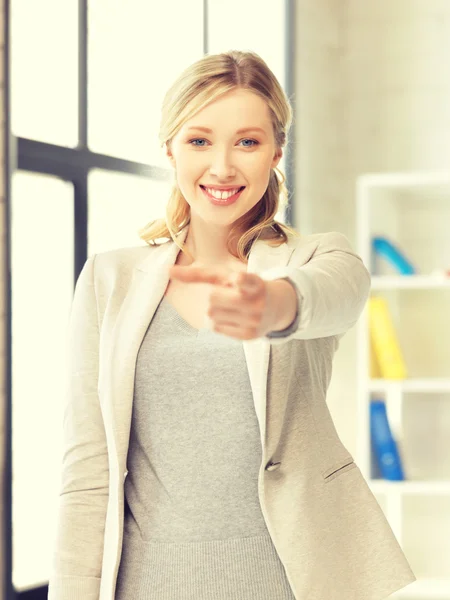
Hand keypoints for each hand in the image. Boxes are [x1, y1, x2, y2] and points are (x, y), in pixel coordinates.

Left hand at [168, 263, 283, 340]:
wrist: (277, 307)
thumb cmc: (243, 286)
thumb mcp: (227, 276)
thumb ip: (198, 274)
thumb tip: (168, 270)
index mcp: (253, 282)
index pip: (246, 280)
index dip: (240, 279)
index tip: (237, 279)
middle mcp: (256, 301)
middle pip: (212, 299)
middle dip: (212, 296)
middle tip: (226, 295)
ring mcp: (254, 320)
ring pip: (212, 315)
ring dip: (213, 310)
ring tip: (230, 306)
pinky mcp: (249, 335)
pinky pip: (217, 328)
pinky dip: (217, 322)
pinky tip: (231, 317)